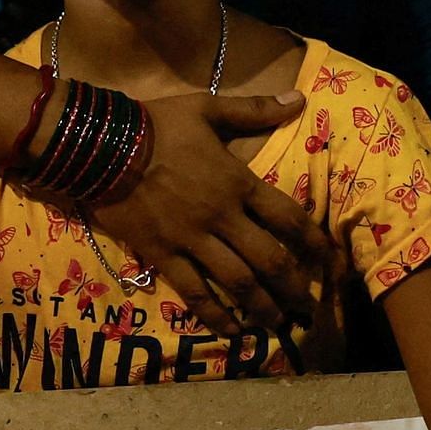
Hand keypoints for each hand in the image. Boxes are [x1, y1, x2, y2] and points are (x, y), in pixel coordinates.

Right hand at [88, 90, 330, 337]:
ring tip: (278, 324)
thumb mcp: (208, 108)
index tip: (328, 259)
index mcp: (237, 182)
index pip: (287, 217)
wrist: (102, 146)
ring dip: (262, 307)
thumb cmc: (158, 125)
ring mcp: (193, 240)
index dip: (313, 240)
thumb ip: (254, 109)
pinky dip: (215, 315)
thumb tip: (299, 98)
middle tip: (308, 308)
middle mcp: (222, 217)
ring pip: (238, 283)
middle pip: (269, 259)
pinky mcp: (164, 255)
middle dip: (293, 286)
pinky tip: (232, 332)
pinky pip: (195, 292)